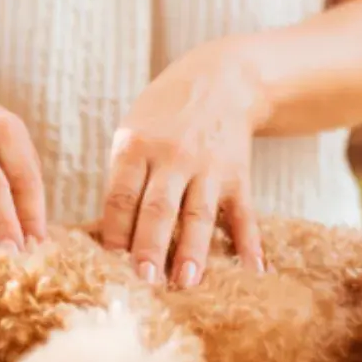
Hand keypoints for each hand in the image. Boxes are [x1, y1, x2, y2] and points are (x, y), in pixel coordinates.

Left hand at [101, 41, 268, 287]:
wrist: (222, 79)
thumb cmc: (163, 118)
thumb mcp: (132, 134)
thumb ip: (123, 180)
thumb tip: (110, 238)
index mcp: (136, 147)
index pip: (121, 195)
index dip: (114, 230)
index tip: (108, 263)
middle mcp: (173, 157)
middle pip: (158, 208)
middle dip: (150, 246)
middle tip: (144, 280)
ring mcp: (208, 168)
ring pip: (199, 215)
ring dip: (193, 251)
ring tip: (186, 282)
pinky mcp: (238, 176)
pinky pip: (243, 214)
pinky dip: (249, 244)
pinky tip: (253, 270)